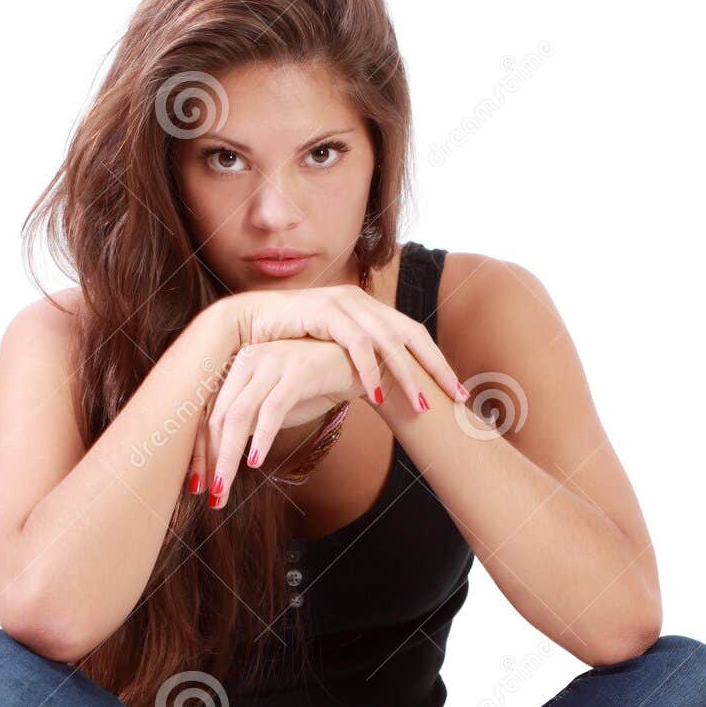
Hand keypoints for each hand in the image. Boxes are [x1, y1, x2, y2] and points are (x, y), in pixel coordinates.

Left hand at [189, 336, 369, 509]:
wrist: (355, 365)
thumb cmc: (311, 387)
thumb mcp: (272, 404)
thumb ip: (247, 422)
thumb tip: (220, 456)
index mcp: (236, 367)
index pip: (209, 414)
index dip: (200, 451)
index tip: (198, 485)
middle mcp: (248, 360)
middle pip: (219, 417)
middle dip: (211, 460)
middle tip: (211, 495)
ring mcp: (272, 362)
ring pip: (240, 415)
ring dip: (229, 455)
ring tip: (224, 486)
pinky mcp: (298, 371)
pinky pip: (273, 408)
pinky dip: (262, 437)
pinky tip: (256, 461)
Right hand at [227, 284, 470, 413]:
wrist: (246, 321)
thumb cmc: (288, 343)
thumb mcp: (332, 352)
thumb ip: (359, 362)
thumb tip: (383, 386)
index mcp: (370, 310)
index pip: (415, 336)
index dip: (438, 364)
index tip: (459, 393)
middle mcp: (363, 301)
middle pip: (412, 336)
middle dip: (436, 368)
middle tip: (457, 398)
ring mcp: (345, 302)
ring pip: (388, 341)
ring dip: (405, 375)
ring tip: (420, 405)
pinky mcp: (324, 310)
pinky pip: (355, 343)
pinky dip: (368, 368)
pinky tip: (378, 392)